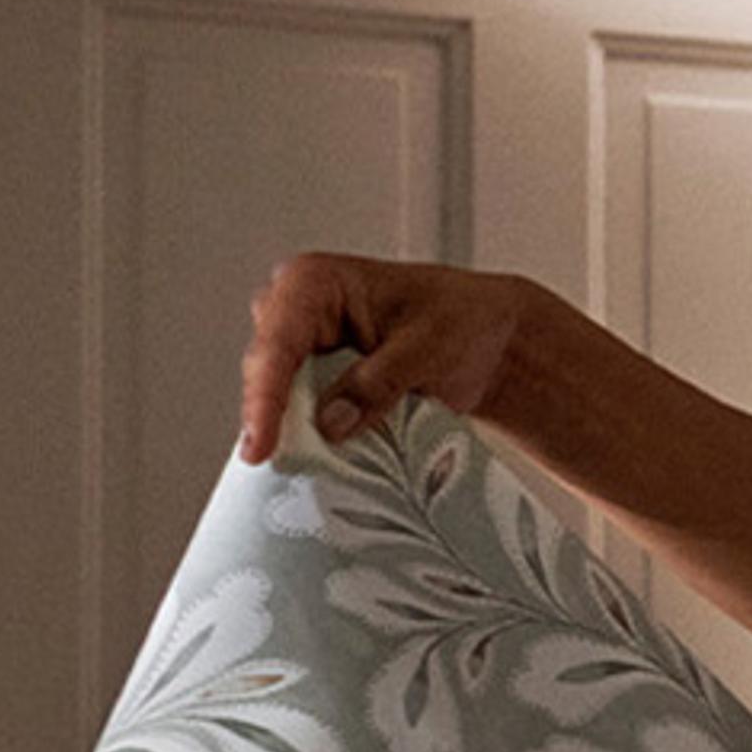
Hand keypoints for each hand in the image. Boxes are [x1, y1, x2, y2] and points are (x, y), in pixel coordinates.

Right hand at [241, 253, 537, 461]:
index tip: (261, 446)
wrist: (490, 339)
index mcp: (316, 282)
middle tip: (277, 464)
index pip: (277, 342)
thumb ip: (377, 384)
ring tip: (297, 469)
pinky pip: (300, 410)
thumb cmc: (463, 321)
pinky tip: (317, 462)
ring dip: (289, 431)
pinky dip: (310, 436)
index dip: (264, 398)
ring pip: (277, 395)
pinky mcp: (316, 378)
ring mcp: (304, 345)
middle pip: (266, 370)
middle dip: (269, 417)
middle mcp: (297, 309)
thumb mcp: (428, 349)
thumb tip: (329, 423)